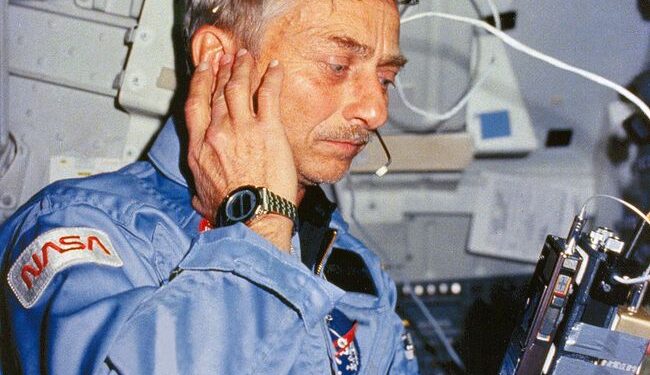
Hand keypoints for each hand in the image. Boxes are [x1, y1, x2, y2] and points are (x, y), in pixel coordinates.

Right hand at [184, 49, 296, 250]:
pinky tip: (274, 68)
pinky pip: (268, 94)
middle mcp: (217, 132)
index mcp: (199, 148)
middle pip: (218, 92)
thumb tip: (199, 196)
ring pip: (239, 87)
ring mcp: (242, 127)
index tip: (204, 70)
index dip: (200, 81)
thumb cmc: (231, 213)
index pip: (196, 104)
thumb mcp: (204, 199)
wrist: (252, 217)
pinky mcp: (267, 129)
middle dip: (222, 70)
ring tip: (245, 57)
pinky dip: (271, 77)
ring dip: (242, 68)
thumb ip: (200, 190)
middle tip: (226, 58)